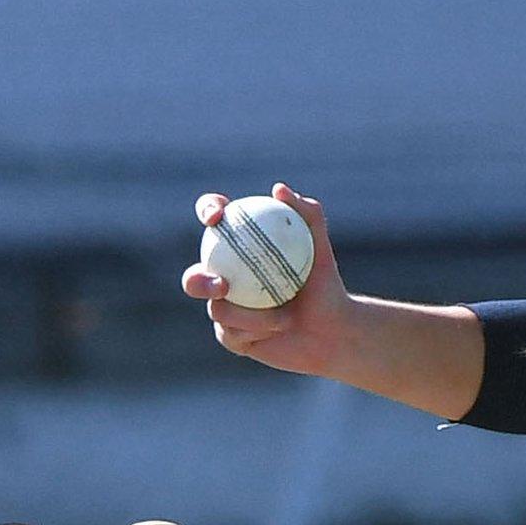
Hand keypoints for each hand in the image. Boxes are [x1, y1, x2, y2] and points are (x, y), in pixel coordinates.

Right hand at [180, 183, 353, 377]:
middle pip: (194, 277)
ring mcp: (223, 309)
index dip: (207, 210)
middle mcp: (224, 278)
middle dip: (198, 281)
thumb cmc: (326, 285)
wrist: (331, 331)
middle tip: (223, 285)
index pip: (214, 221)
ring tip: (283, 317)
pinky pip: (230, 334)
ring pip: (217, 310)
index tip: (218, 217)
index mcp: (239, 248)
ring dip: (251, 316)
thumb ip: (307, 214)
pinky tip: (276, 332)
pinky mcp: (229, 335)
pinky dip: (256, 331)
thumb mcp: (322, 248)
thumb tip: (279, 189)